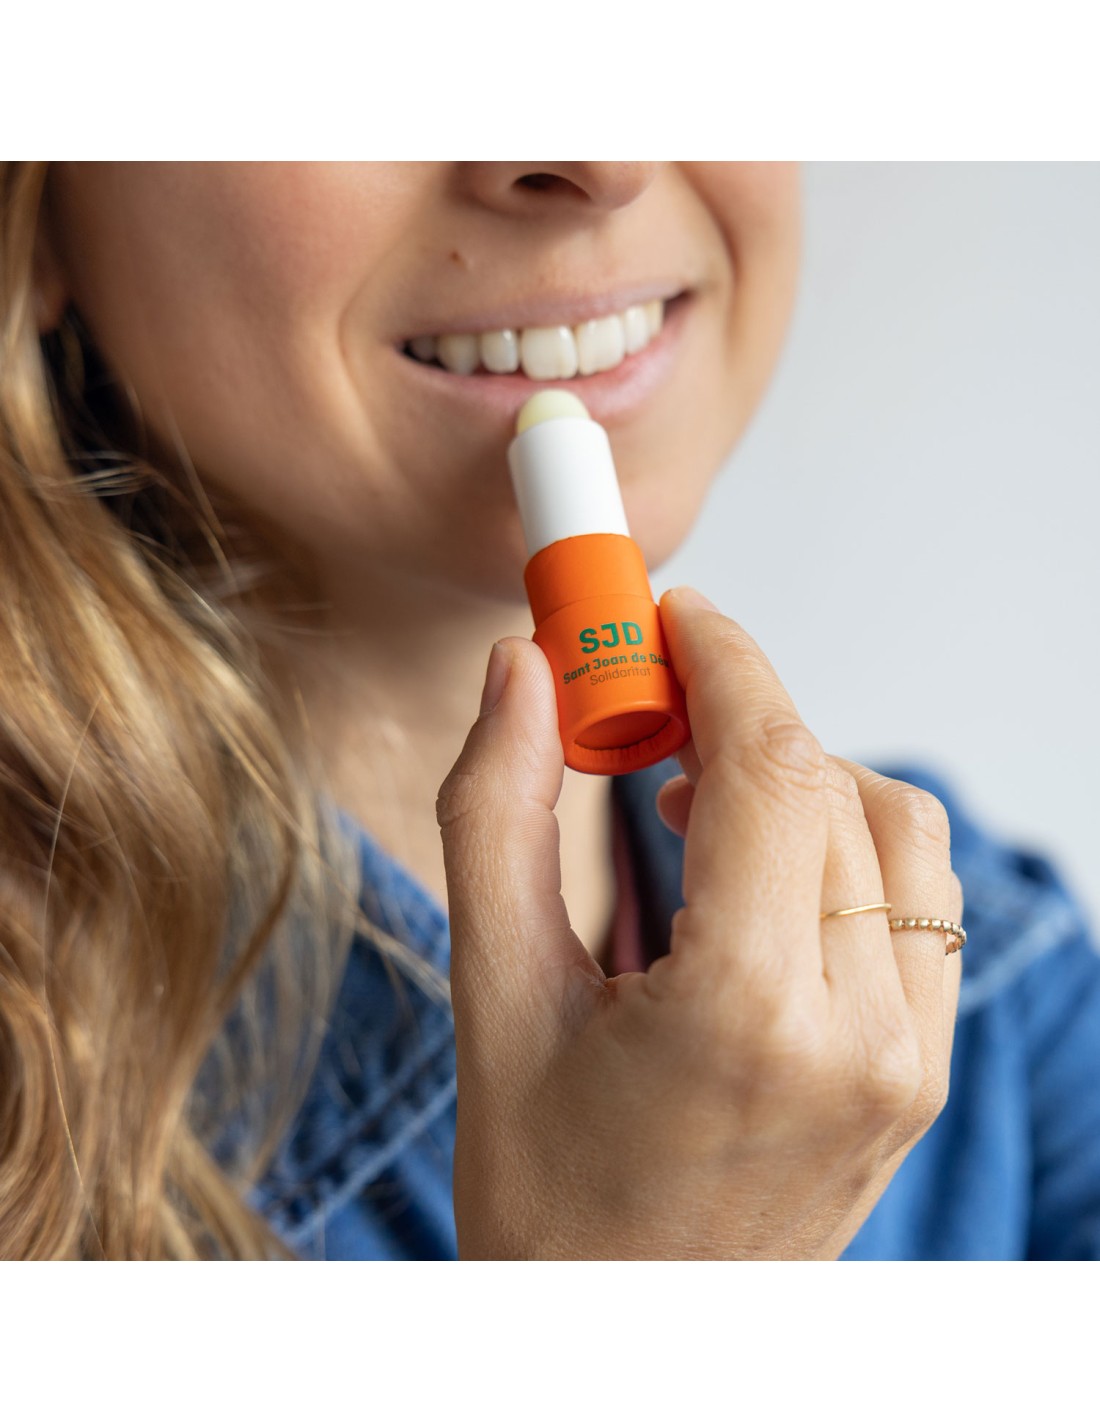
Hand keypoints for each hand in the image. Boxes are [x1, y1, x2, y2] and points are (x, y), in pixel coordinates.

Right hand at [436, 586, 961, 1258]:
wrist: (624, 1341)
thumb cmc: (546, 1193)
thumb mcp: (492, 997)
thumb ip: (499, 813)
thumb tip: (523, 674)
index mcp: (742, 1015)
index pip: (771, 767)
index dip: (722, 661)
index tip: (667, 619)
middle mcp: (857, 1036)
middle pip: (828, 782)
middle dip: (740, 709)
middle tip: (645, 705)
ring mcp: (906, 1059)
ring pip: (894, 828)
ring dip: (798, 773)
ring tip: (695, 795)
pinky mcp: (918, 1070)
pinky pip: (917, 901)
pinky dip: (842, 840)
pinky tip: (755, 865)